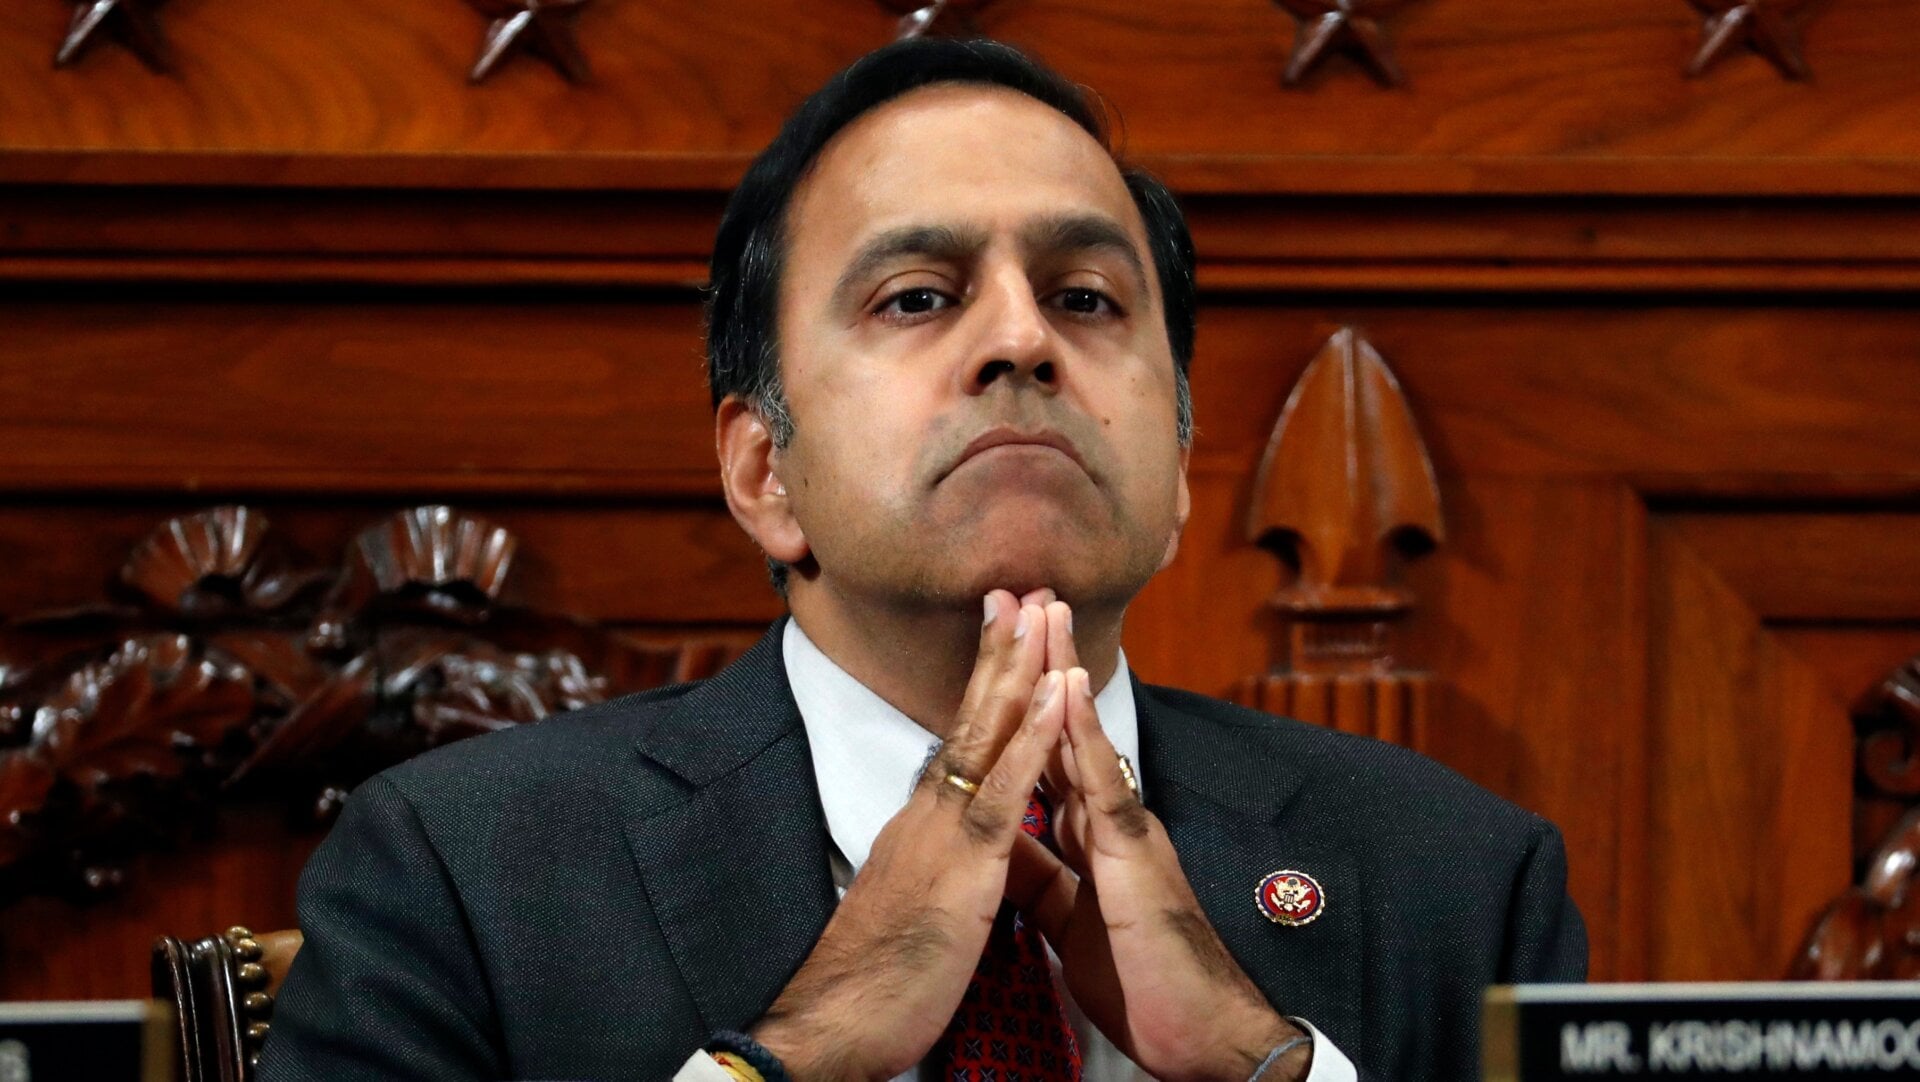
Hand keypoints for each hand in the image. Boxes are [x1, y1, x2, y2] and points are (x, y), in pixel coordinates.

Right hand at [750, 590, 1066, 1080]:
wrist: (836, 1021)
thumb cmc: (877, 976)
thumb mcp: (914, 905)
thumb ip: (932, 865)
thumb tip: (944, 846)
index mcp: (924, 823)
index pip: (962, 739)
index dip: (986, 686)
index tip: (1004, 634)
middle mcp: (928, 811)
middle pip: (971, 715)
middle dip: (1000, 651)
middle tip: (1021, 587)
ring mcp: (943, 832)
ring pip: (984, 734)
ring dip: (1016, 669)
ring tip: (1038, 611)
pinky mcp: (962, 865)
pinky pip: (1003, 790)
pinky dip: (1031, 738)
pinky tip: (1053, 696)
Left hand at [1010, 607, 1308, 1081]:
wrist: (1194, 1031)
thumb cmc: (1140, 979)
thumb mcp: (1067, 920)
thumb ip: (1040, 875)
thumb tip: (1006, 847)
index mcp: (1085, 835)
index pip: (1044, 755)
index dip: (1020, 705)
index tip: (994, 654)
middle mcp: (1106, 818)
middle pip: (1061, 729)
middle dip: (1039, 665)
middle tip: (1019, 598)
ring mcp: (1124, 827)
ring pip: (1082, 736)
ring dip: (1062, 670)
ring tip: (1044, 609)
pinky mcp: (1134, 851)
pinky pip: (1102, 780)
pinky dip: (1082, 729)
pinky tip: (1070, 682)